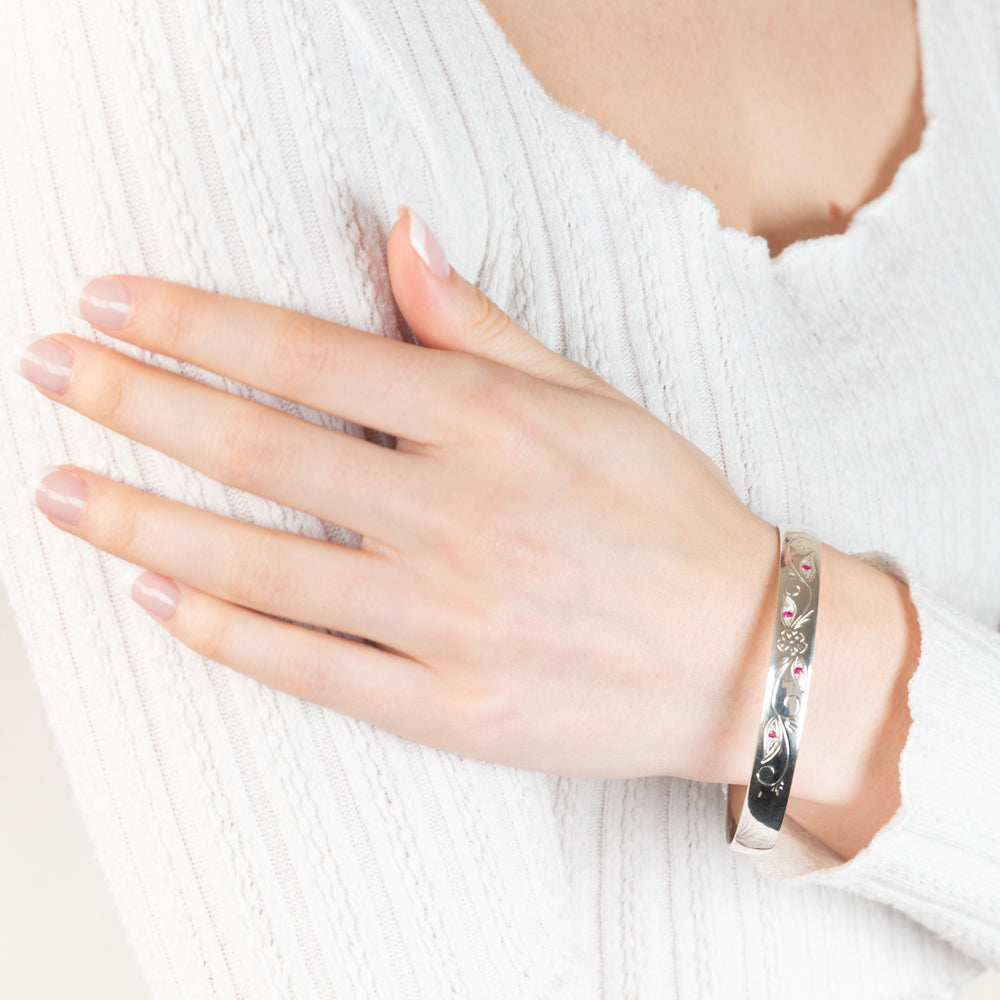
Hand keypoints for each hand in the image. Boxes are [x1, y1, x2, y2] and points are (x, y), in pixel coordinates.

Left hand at [15, 206, 776, 783]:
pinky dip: (222, 630)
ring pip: (258, 564)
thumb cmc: (668, 517)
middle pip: (257, 449)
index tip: (112, 303)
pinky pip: (307, 666)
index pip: (306, 357)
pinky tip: (158, 595)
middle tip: (50, 373)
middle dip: (134, 401)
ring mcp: (445, 619)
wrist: (742, 654)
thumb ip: (479, 326)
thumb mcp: (588, 397)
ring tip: (62, 492)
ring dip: (142, 519)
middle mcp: (456, 515)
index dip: (194, 322)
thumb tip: (399, 236)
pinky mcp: (447, 707)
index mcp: (489, 425)